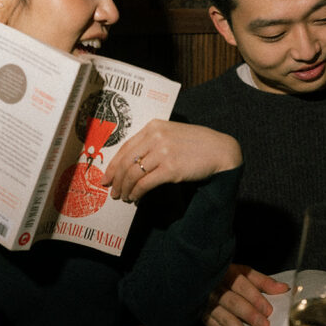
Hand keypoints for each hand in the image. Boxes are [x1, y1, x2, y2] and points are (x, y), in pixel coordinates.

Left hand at [101, 121, 241, 202]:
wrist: (219, 150)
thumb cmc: (195, 144)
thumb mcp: (171, 134)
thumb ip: (152, 142)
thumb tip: (130, 164)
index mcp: (153, 127)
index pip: (125, 147)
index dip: (113, 165)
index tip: (106, 177)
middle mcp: (156, 137)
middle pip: (126, 162)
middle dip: (116, 179)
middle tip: (112, 191)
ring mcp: (163, 152)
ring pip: (133, 174)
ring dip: (126, 188)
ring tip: (123, 197)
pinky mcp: (171, 168)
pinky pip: (145, 183)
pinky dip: (137, 193)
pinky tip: (136, 198)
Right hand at [203, 264, 288, 325]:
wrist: (202, 282)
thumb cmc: (228, 278)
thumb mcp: (244, 274)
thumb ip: (264, 282)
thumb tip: (283, 288)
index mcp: (228, 273)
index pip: (242, 285)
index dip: (255, 297)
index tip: (268, 310)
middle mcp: (216, 288)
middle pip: (233, 302)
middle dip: (249, 314)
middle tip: (264, 325)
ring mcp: (209, 303)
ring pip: (224, 317)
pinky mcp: (205, 316)